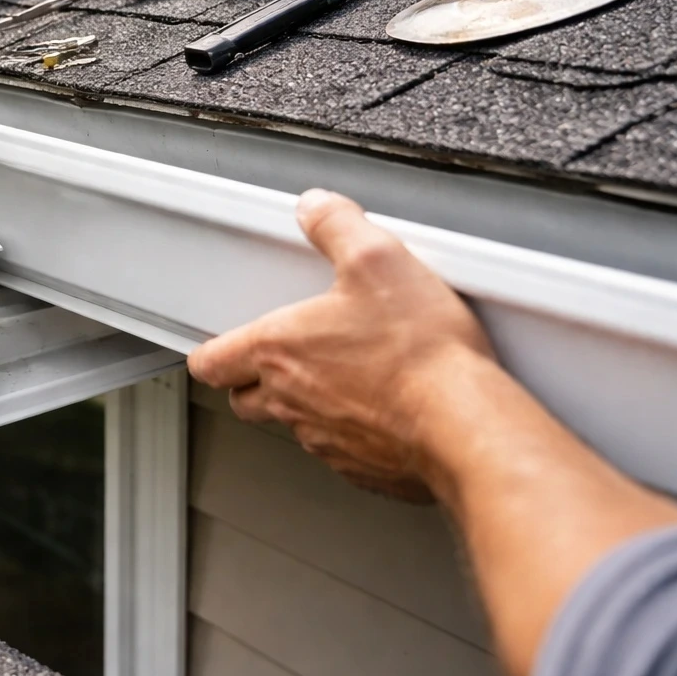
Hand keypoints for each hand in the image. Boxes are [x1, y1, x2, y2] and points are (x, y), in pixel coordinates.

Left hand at [187, 189, 494, 501]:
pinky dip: (351, 431)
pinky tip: (382, 408)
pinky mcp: (362, 467)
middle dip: (252, 381)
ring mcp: (325, 440)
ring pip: (293, 425)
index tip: (221, 347)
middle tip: (279, 360)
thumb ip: (337, 226)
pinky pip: (341, 450)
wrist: (465, 422)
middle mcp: (291, 401)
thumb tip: (317, 208)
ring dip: (305, 404)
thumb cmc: (420, 352)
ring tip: (342, 376)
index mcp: (278, 351)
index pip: (211, 363)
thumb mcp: (377, 259)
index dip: (212, 353)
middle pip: (244, 400)